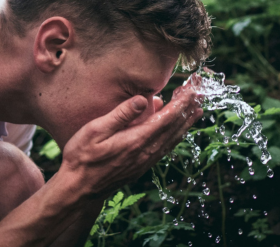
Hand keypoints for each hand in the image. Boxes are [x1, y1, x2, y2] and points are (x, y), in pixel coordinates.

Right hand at [58, 83, 203, 198]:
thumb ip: (120, 115)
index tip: (193, 90)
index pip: (167, 118)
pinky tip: (177, 131)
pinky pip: (165, 148)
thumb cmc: (82, 157)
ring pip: (172, 139)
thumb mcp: (95, 130)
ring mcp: (145, 161)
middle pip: (174, 127)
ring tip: (197, 110)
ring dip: (186, 123)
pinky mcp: (141, 166)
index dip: (182, 103)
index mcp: (137, 140)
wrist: (78, 188)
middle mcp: (146, 151)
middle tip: (201, 94)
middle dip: (188, 109)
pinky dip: (176, 136)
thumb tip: (143, 100)